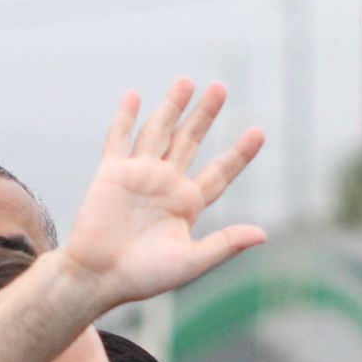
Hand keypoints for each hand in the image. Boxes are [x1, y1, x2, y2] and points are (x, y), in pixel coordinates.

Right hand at [59, 79, 265, 307]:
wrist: (98, 279)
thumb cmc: (143, 277)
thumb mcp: (190, 262)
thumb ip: (225, 245)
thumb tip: (263, 235)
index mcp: (187, 205)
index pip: (219, 172)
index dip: (239, 153)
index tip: (259, 132)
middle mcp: (165, 185)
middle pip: (190, 141)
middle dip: (205, 115)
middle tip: (220, 88)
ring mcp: (138, 176)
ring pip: (159, 132)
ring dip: (171, 107)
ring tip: (186, 81)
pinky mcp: (111, 174)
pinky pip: (119, 140)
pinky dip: (125, 118)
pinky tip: (134, 95)